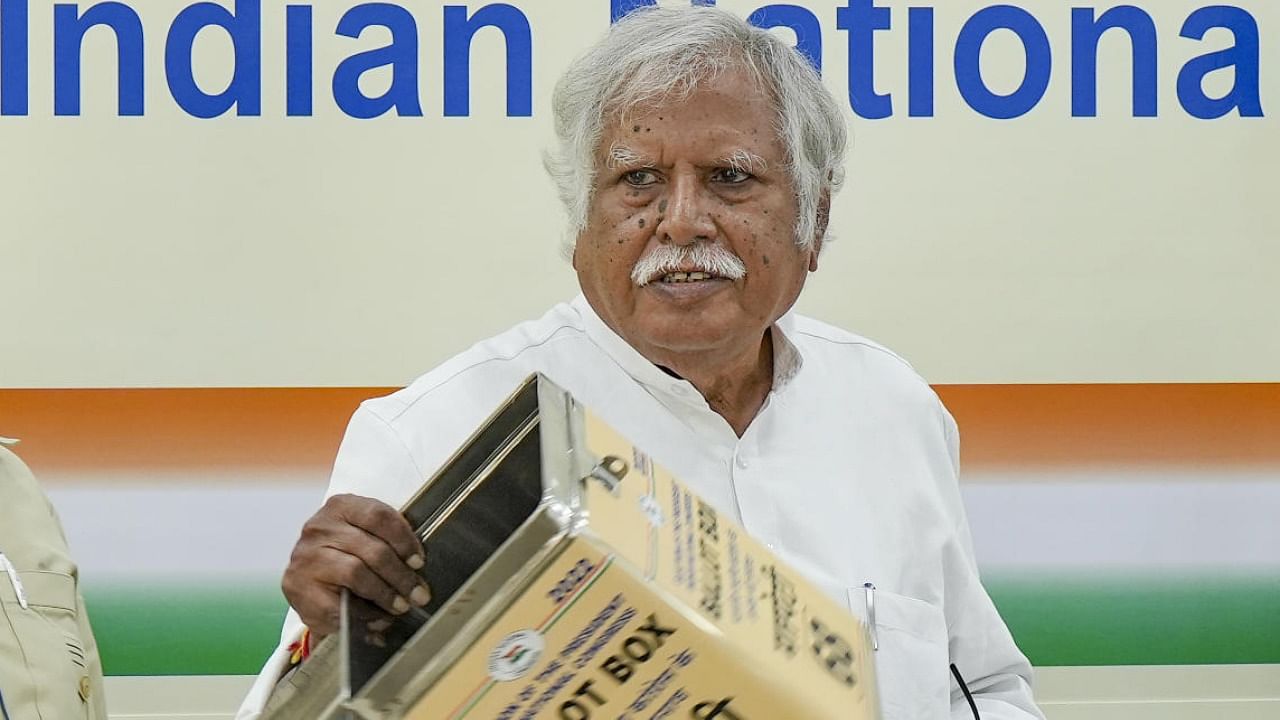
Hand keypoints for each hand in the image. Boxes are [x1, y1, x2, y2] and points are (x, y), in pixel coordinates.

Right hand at [281, 494, 430, 638]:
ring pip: (357, 573)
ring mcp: (307, 557)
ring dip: (385, 594)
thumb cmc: (343, 556)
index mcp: (340, 507)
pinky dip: (364, 614)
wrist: (306, 582)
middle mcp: (319, 527)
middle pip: (373, 549)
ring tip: (400, 606)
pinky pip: (339, 603)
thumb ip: (388, 541)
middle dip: (401, 576)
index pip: (379, 516)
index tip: (419, 562)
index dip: (404, 540)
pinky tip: (377, 618)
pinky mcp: (298, 587)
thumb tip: (417, 566)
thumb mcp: (365, 537)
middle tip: (418, 594)